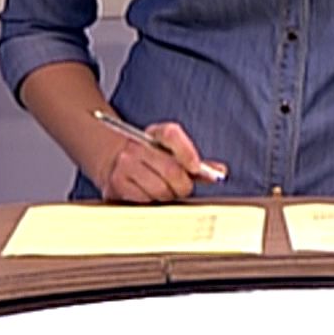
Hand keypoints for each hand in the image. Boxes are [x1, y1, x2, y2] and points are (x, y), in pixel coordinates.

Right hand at [97, 121, 227, 202]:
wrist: (114, 163)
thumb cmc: (152, 161)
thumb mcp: (173, 155)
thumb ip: (196, 163)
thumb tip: (219, 173)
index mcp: (155, 133)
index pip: (172, 134)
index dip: (187, 152)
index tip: (196, 168)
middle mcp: (137, 145)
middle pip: (171, 169)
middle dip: (183, 185)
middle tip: (183, 187)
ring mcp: (124, 164)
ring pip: (160, 189)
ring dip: (168, 196)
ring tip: (164, 190)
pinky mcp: (117, 184)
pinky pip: (146, 200)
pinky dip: (153, 201)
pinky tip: (149, 194)